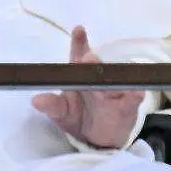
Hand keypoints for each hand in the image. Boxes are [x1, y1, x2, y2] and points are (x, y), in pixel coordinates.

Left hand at [32, 26, 144, 148]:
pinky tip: (135, 92)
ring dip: (111, 77)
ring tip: (107, 76)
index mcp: (80, 76)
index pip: (79, 56)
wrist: (99, 140)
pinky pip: (132, 99)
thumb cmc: (78, 117)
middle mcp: (98, 79)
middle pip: (97, 67)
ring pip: (114, 81)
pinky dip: (133, 95)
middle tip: (88, 57)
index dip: (79, 42)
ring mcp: (114, 91)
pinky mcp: (128, 106)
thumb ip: (52, 105)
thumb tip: (36, 100)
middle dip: (92, 61)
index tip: (78, 30)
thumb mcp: (62, 113)